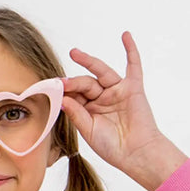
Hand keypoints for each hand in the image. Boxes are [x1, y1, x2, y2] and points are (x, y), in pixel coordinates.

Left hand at [62, 31, 187, 189]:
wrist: (137, 154)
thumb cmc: (113, 147)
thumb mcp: (89, 130)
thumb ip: (76, 113)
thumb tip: (62, 98)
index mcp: (90, 109)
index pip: (76, 94)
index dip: (65, 91)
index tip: (53, 88)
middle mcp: (103, 97)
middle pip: (86, 83)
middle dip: (74, 83)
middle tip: (62, 82)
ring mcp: (118, 91)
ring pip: (101, 72)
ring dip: (88, 61)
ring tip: (74, 53)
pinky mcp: (133, 88)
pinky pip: (133, 66)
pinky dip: (131, 50)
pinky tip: (125, 35)